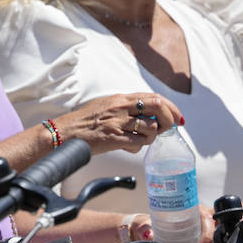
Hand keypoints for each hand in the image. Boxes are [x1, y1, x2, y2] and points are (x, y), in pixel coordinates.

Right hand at [53, 92, 183, 154]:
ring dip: (151, 137)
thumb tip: (149, 112)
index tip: (178, 117)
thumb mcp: (106, 105)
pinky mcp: (114, 138)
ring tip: (140, 139)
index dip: (171, 107)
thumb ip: (126, 106)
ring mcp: (117, 122)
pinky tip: (129, 145)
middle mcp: (120, 107)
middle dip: (169, 119)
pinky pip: (139, 143)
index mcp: (119, 98)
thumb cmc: (84, 122)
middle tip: (168, 128)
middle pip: (157, 106)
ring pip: (151, 128)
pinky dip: (139, 146)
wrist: (65, 133)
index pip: (154, 97)